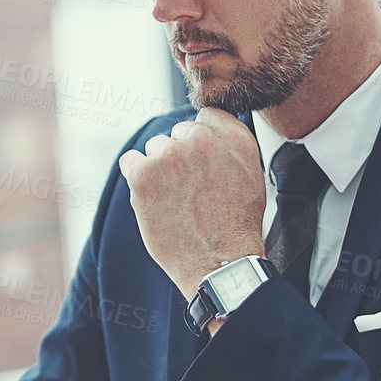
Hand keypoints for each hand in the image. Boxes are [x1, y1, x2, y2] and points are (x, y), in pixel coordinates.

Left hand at [118, 108, 265, 300]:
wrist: (220, 263)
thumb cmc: (237, 225)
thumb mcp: (250, 175)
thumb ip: (229, 146)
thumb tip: (209, 130)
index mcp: (232, 135)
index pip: (205, 117)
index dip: (201, 140)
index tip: (200, 162)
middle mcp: (201, 138)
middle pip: (178, 133)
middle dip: (181, 157)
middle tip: (189, 190)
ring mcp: (170, 154)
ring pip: (155, 148)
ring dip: (160, 169)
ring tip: (175, 201)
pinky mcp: (143, 173)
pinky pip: (130, 160)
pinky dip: (136, 177)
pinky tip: (151, 198)